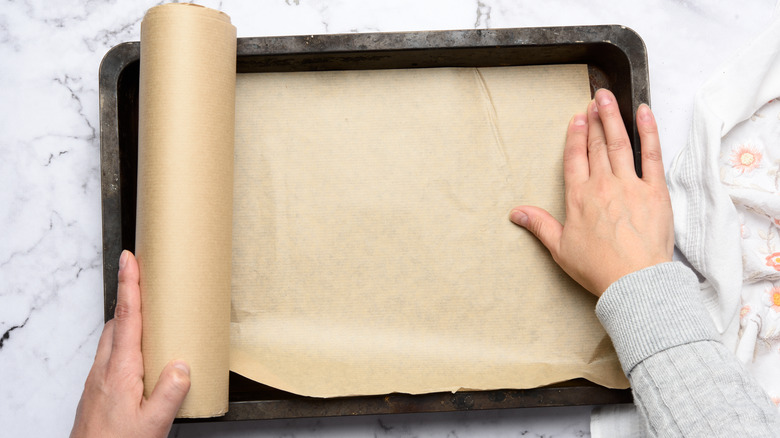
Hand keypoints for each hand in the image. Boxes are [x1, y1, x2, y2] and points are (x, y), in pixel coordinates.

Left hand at [71, 250, 189, 437]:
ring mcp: (98, 380)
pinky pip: (111, 356)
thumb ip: (170, 392)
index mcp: (120, 370)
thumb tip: (182, 364)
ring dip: (127, 321)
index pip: (126, 317)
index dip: (128, 285)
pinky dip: (125, 343)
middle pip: (116, 322)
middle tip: (146, 280)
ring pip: (112, 339)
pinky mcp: (98, 391)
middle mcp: (105, 370)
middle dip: (129, 298)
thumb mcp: (154, 423)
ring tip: (150, 317)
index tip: (129, 260)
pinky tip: (141, 358)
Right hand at [510, 89, 672, 295]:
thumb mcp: (560, 249)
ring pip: (619, 143)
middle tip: (594, 99)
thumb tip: (516, 213)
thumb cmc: (598, 268)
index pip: (576, 158)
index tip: (577, 119)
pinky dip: (648, 131)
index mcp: (579, 198)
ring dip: (613, 117)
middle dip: (595, 120)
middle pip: (596, 145)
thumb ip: (539, 225)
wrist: (634, 282)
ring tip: (609, 98)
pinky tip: (644, 113)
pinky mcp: (655, 191)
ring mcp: (630, 185)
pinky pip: (652, 154)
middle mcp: (602, 185)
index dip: (575, 136)